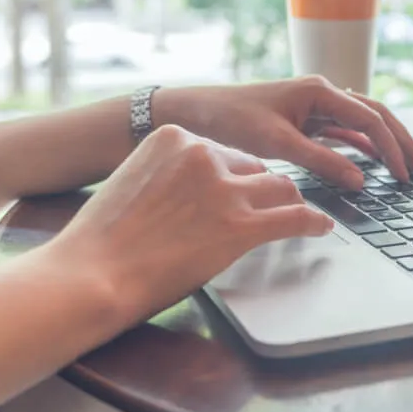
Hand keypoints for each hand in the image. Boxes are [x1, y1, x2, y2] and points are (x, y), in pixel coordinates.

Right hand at [47, 125, 334, 323]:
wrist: (91, 273)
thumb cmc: (101, 241)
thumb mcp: (132, 183)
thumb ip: (167, 177)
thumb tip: (192, 194)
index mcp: (173, 137)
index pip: (223, 151)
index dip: (233, 176)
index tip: (238, 190)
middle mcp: (203, 154)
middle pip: (253, 168)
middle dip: (259, 191)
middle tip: (264, 209)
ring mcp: (224, 189)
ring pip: (280, 188)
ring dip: (289, 203)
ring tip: (298, 215)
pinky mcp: (241, 226)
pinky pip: (293, 217)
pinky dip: (312, 222)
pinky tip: (320, 226)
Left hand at [154, 76, 412, 187]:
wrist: (197, 112)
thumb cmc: (231, 118)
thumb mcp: (278, 143)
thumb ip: (321, 161)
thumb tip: (359, 179)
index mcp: (319, 90)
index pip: (371, 119)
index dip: (392, 148)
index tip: (404, 175)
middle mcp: (322, 93)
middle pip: (376, 116)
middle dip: (402, 142)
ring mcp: (315, 106)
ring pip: (363, 124)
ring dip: (386, 144)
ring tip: (406, 168)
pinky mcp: (305, 120)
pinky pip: (343, 132)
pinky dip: (362, 147)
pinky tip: (374, 163)